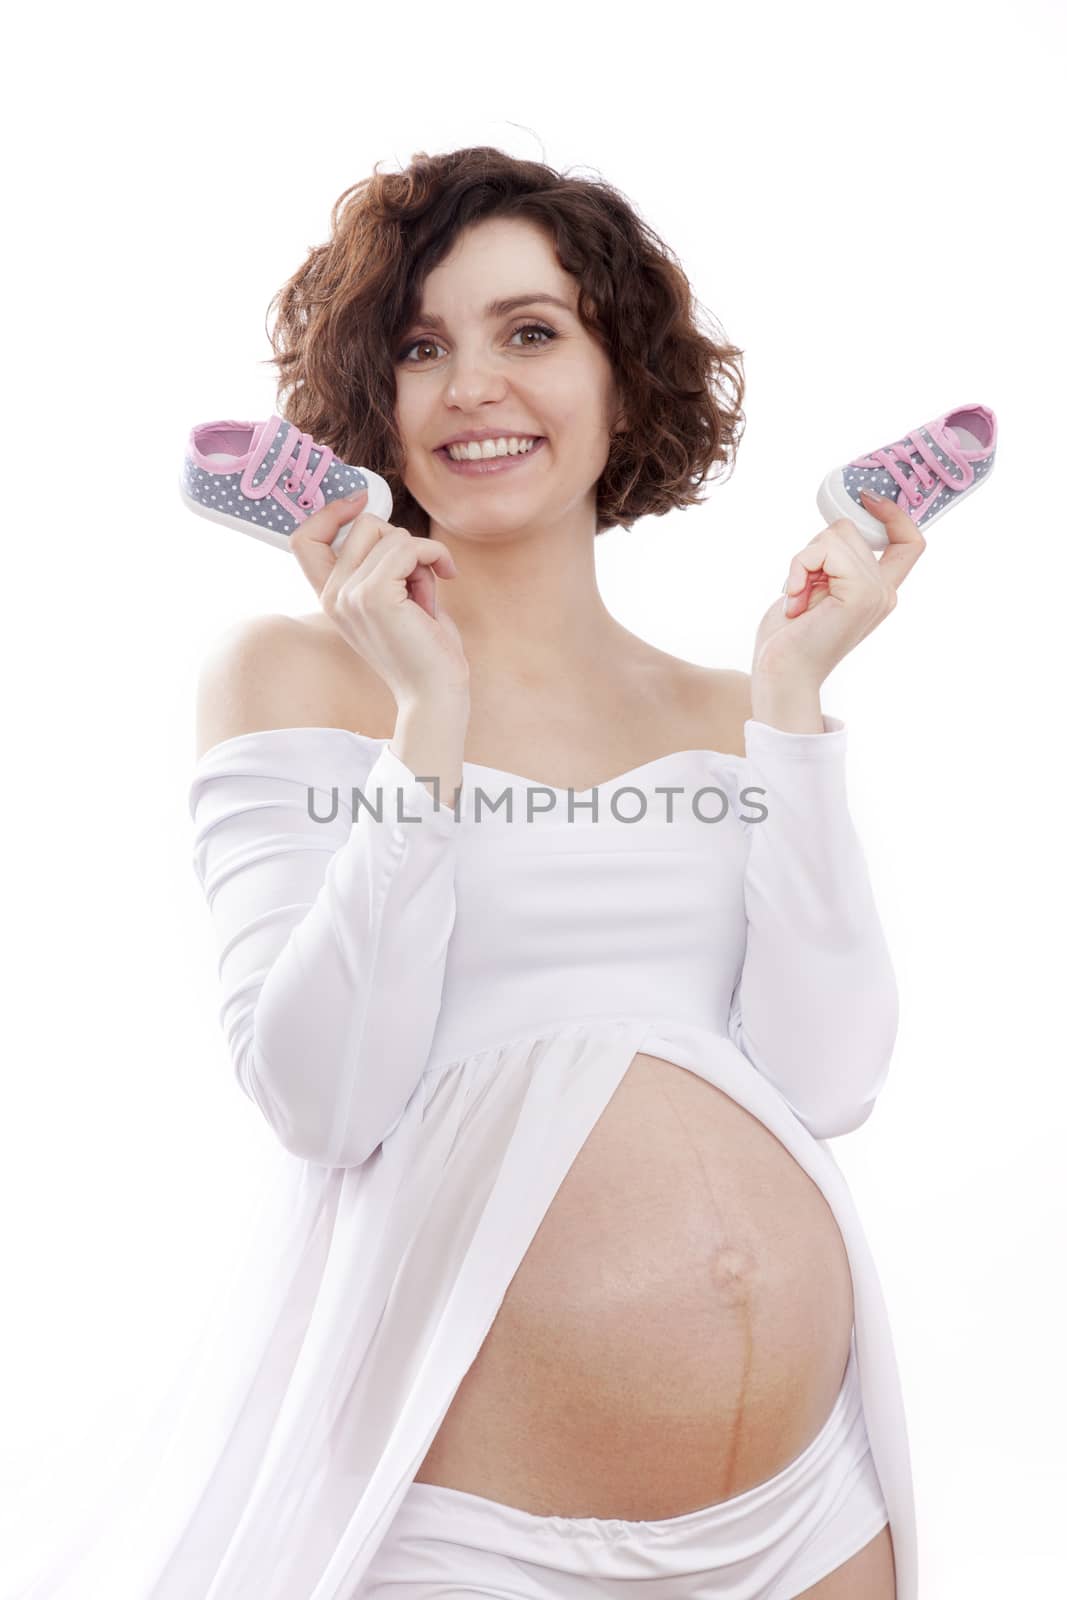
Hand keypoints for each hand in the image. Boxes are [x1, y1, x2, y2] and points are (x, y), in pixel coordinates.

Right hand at [289, 489, 469, 704]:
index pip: (304, 538)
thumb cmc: (425, 648)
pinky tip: (447, 576)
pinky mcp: (374, 596)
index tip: (361, 501)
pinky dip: (435, 554)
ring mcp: (350, 595)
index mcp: (332, 597)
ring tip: (428, 592)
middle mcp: (333, 595)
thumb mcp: (394, 599)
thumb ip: (380, 566)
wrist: (435, 692)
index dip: (330, 512)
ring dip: (422, 555)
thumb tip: (387, 525)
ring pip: (391, 534)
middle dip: (402, 541)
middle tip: (420, 577)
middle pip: (364, 525)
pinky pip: (409, 547)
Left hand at [750, 492, 926, 688]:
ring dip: (804, 562)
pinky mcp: (861, 593)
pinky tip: (795, 601)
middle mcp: (884, 592)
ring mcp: (876, 593)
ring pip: (836, 535)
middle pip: (851, 529)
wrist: (782, 676)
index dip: (893, 514)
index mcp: (878, 591)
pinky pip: (824, 550)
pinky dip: (799, 568)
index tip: (866, 498)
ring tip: (799, 600)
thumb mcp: (815, 588)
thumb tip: (834, 526)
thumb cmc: (788, 639)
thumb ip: (832, 562)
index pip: (909, 541)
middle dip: (814, 550)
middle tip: (801, 590)